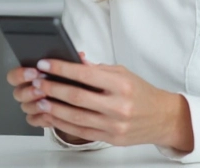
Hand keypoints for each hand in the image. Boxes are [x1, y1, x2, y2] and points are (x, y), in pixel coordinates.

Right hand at [6, 52, 93, 144]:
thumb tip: (80, 57)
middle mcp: (28, 91)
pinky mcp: (38, 119)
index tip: (35, 71)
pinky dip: (41, 118)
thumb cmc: (72, 81)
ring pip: (25, 107)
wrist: (80, 102)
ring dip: (35, 104)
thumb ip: (74, 62)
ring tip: (46, 101)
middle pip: (18, 93)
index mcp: (30, 76)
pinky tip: (50, 113)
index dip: (21, 74)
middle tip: (41, 87)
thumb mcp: (74, 69)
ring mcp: (32, 106)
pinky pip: (33, 120)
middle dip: (29, 90)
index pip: (14, 75)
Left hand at [20, 58, 193, 150]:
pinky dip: (63, 123)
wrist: (163, 118)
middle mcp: (118, 106)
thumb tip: (73, 61)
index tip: (46, 64)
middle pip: (77, 97)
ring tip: (39, 99)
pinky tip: (52, 116)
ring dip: (53, 108)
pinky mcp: (111, 138)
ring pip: (76, 117)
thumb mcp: (123, 73)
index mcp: (121, 85)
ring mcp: (114, 124)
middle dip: (52, 88)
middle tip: (37, 82)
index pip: (85, 75)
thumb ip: (97, 69)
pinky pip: (81, 131)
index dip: (62, 68)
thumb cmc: (141, 93)